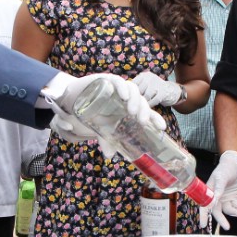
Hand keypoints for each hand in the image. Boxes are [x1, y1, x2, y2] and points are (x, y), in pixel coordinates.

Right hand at [49, 74, 165, 158]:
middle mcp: (127, 98)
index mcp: (129, 109)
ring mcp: (119, 88)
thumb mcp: (101, 128)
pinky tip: (124, 96)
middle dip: (145, 111)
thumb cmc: (93, 113)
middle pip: (142, 101)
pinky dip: (122, 88)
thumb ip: (106, 140)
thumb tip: (109, 156)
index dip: (155, 119)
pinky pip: (118, 81)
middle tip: (142, 121)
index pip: (146, 113)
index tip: (162, 128)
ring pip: (133, 90)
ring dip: (134, 100)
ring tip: (131, 112)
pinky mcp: (108, 80)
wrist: (74, 98)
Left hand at [132, 72, 182, 107]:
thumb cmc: (153, 90)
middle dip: (137, 99)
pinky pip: (153, 100)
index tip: (127, 100)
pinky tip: (149, 108)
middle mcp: (150, 77)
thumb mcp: (144, 86)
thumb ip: (135, 89)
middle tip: (135, 106)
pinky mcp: (163, 92)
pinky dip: (150, 105)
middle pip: (139, 90)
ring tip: (142, 107)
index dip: (129, 93)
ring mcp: (157, 84)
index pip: (132, 84)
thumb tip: (124, 97)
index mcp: (143, 75)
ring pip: (146, 96)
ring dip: (143, 103)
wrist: (170, 91)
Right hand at [200, 151, 236, 229]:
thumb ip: (218, 191)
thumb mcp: (221, 178)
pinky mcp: (233, 198)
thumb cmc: (225, 169)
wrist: (236, 164)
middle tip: (227, 227)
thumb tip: (213, 204)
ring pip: (228, 210)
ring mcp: (225, 198)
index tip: (203, 225)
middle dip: (221, 220)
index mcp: (209, 192)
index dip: (203, 216)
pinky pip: (235, 206)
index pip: (205, 206)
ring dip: (234, 212)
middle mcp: (216, 197)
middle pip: (217, 211)